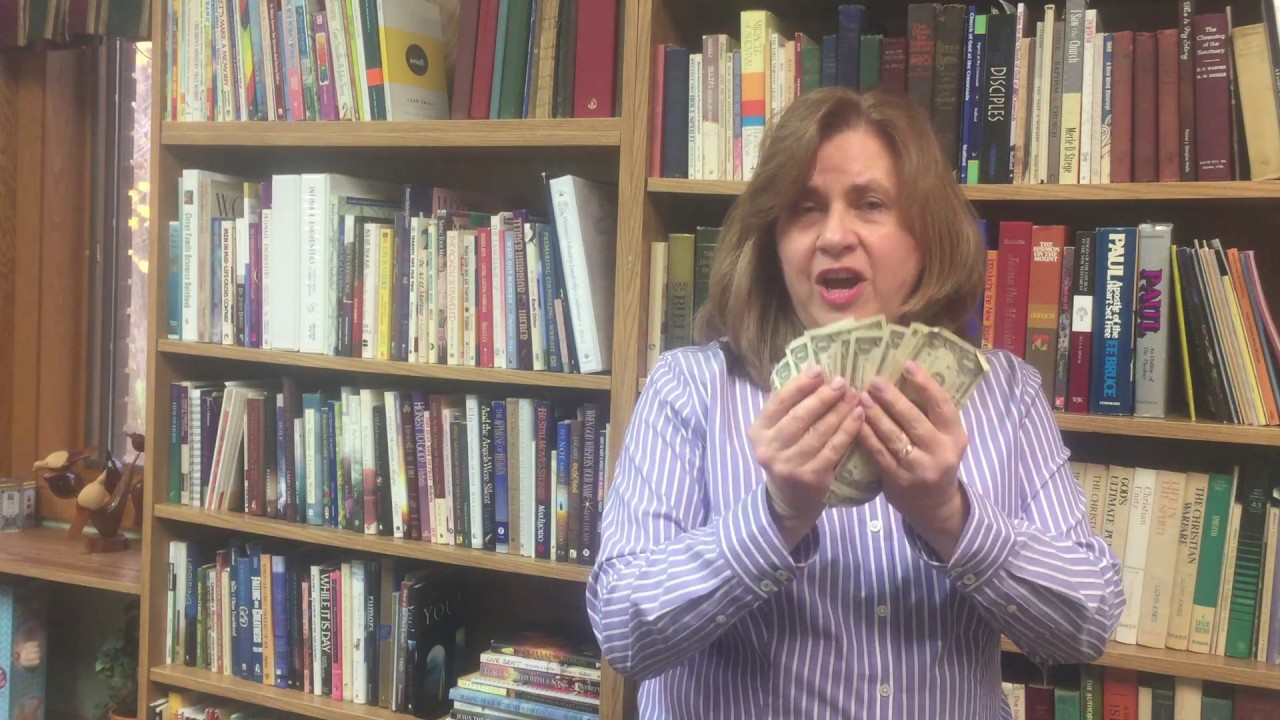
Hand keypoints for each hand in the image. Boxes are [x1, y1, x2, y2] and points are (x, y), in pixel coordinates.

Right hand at [750, 364, 863, 546]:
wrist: (790, 500)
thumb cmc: (787, 455)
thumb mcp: (776, 433)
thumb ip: (788, 408)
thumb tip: (817, 375)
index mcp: (758, 432)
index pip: (778, 402)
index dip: (799, 385)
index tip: (819, 370)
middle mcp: (769, 449)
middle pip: (799, 417)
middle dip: (823, 396)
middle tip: (842, 381)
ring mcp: (789, 465)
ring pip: (819, 432)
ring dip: (839, 411)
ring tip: (854, 395)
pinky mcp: (811, 478)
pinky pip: (833, 449)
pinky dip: (848, 431)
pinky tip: (858, 416)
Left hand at [858, 361, 970, 559]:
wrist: (934, 506)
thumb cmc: (935, 460)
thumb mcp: (945, 439)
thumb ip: (931, 415)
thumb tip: (904, 376)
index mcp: (956, 436)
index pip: (943, 405)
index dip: (926, 384)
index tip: (908, 365)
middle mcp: (941, 452)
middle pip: (914, 420)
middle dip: (893, 399)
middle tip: (875, 380)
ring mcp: (919, 469)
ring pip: (894, 437)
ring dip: (875, 415)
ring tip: (860, 397)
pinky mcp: (898, 480)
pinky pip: (879, 453)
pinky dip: (866, 436)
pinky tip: (854, 421)